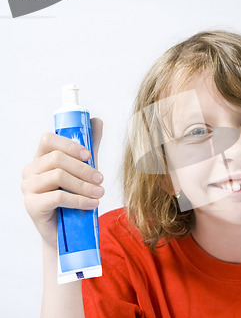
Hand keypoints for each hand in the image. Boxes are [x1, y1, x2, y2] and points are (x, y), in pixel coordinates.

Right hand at [21, 118, 103, 249]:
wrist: (66, 232)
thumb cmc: (74, 197)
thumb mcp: (83, 170)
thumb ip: (89, 147)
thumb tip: (97, 121)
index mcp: (41, 158)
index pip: (48, 139)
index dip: (70, 144)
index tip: (89, 155)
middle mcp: (31, 171)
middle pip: (57, 159)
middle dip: (83, 168)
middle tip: (100, 179)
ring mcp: (28, 188)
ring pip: (58, 176)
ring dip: (84, 185)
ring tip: (100, 193)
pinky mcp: (32, 205)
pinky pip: (58, 197)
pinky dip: (80, 200)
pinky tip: (92, 204)